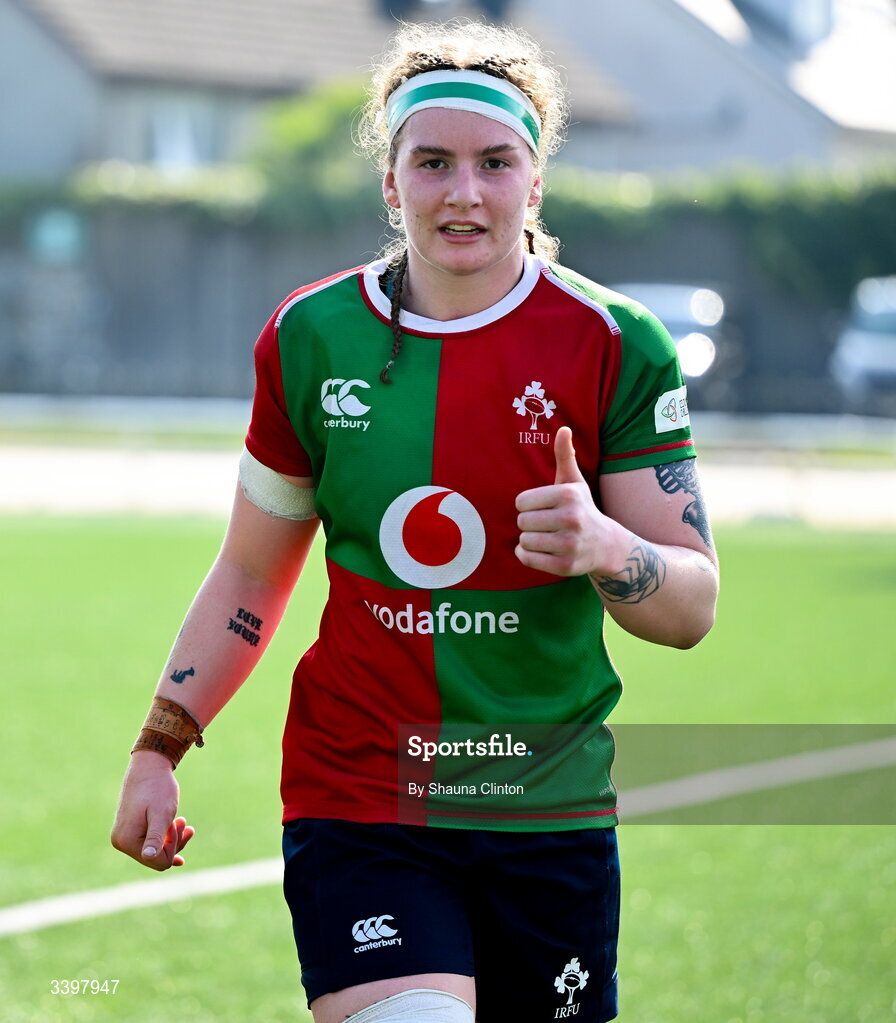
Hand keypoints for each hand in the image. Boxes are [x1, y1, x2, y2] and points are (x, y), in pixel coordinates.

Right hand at [110, 751, 194, 870]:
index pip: (159, 862)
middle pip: (156, 859)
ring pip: (155, 850)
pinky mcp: (129, 830)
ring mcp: (123, 836)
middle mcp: (120, 842)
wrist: (148, 767)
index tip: (180, 822)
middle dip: (174, 842)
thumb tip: (148, 856)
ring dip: (172, 838)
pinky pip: (149, 842)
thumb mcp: (162, 814)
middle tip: (184, 821)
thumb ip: (156, 837)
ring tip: (183, 820)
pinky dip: (165, 836)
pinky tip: (179, 828)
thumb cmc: (158, 788)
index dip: (174, 846)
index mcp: (126, 841)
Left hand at [514, 426, 625, 576]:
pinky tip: (540, 550)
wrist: (606, 545)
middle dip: (529, 523)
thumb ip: (565, 456)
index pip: (521, 501)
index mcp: (568, 495)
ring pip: (524, 541)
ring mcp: (569, 544)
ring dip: (529, 540)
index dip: (527, 505)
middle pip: (521, 521)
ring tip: (546, 537)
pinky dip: (527, 555)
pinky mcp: (566, 566)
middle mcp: (571, 519)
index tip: (543, 507)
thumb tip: (563, 428)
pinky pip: (528, 559)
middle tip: (546, 524)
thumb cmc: (582, 508)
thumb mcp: (574, 482)